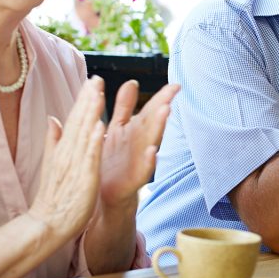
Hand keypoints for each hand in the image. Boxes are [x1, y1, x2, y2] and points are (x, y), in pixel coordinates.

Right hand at [28, 77, 106, 238]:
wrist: (46, 225)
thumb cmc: (55, 196)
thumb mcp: (54, 163)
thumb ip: (53, 140)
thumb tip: (52, 118)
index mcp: (64, 149)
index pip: (74, 119)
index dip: (84, 99)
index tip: (93, 80)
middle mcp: (68, 153)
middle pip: (78, 121)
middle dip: (88, 99)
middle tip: (97, 77)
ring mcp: (75, 165)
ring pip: (84, 134)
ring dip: (91, 113)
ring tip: (99, 93)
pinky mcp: (83, 179)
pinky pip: (89, 158)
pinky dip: (94, 142)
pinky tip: (100, 127)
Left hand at [98, 80, 179, 210]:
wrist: (102, 195)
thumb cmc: (111, 161)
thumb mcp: (117, 129)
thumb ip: (124, 106)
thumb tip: (132, 82)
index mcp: (135, 130)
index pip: (151, 110)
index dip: (162, 97)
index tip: (176, 85)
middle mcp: (140, 143)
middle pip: (153, 122)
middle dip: (162, 107)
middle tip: (173, 93)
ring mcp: (139, 161)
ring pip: (151, 141)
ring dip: (159, 127)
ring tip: (166, 111)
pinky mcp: (133, 180)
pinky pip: (143, 170)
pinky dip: (148, 161)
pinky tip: (152, 151)